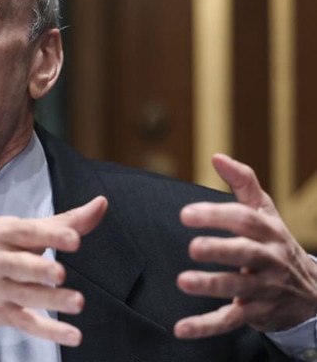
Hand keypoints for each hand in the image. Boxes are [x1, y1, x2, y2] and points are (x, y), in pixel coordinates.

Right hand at [0, 196, 106, 346]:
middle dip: (39, 269)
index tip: (73, 239)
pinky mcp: (1, 313)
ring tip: (77, 302)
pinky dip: (49, 332)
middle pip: (19, 265)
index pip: (27, 233)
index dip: (50, 236)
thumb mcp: (18, 229)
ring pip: (25, 296)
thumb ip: (62, 221)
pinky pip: (26, 323)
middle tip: (59, 273)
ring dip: (51, 300)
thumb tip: (100, 205)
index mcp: (2, 233)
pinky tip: (71, 334)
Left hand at [175, 153, 316, 338]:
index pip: (244, 220)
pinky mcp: (255, 314)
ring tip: (183, 282)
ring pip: (238, 288)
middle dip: (220, 250)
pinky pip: (229, 321)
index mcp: (268, 231)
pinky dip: (205, 326)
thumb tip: (217, 156)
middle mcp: (269, 260)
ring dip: (211, 286)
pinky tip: (181, 329)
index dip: (217, 215)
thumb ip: (243, 183)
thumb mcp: (265, 211)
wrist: (313, 292)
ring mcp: (263, 289)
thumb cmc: (275, 242)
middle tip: (193, 247)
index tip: (186, 214)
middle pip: (245, 253)